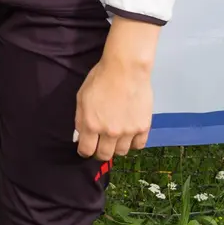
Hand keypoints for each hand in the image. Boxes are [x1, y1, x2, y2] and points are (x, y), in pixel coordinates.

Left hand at [74, 18, 159, 160]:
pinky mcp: (143, 128)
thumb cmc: (100, 79)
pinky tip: (129, 136)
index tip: (85, 149)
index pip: (86, 150)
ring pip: (121, 152)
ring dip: (116, 147)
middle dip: (99, 152)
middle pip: (104, 155)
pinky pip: (138, 145)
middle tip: (99, 145)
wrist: (125, 70)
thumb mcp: (81, 97)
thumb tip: (80, 136)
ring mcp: (128, 132)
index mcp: (91, 125)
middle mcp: (109, 132)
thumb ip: (80, 119)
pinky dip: (132, 143)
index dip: (84, 152)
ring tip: (115, 138)